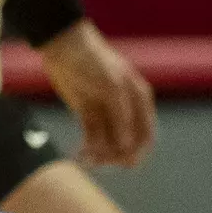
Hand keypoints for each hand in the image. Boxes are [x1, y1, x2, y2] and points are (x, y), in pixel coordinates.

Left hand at [40, 20, 155, 166]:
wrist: (65, 48)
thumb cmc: (93, 62)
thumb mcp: (111, 86)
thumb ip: (121, 115)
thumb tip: (127, 145)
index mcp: (139, 99)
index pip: (146, 133)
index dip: (138, 151)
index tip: (124, 163)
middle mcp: (126, 108)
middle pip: (127, 142)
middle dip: (115, 155)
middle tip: (99, 162)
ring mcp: (106, 112)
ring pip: (108, 142)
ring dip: (99, 155)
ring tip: (85, 159)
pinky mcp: (87, 114)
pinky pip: (91, 138)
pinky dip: (87, 149)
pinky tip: (79, 156)